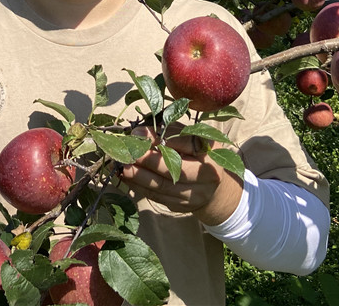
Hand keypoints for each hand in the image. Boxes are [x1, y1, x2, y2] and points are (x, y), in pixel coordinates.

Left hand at [120, 125, 242, 225]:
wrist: (217, 190)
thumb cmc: (200, 154)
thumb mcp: (190, 137)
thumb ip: (169, 132)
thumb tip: (139, 133)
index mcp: (209, 152)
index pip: (185, 143)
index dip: (160, 139)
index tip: (136, 133)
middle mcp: (205, 176)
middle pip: (173, 170)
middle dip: (146, 161)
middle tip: (126, 152)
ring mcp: (194, 195)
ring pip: (162, 187)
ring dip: (138, 177)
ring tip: (121, 166)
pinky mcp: (181, 207)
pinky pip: (157, 197)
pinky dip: (140, 187)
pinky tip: (126, 177)